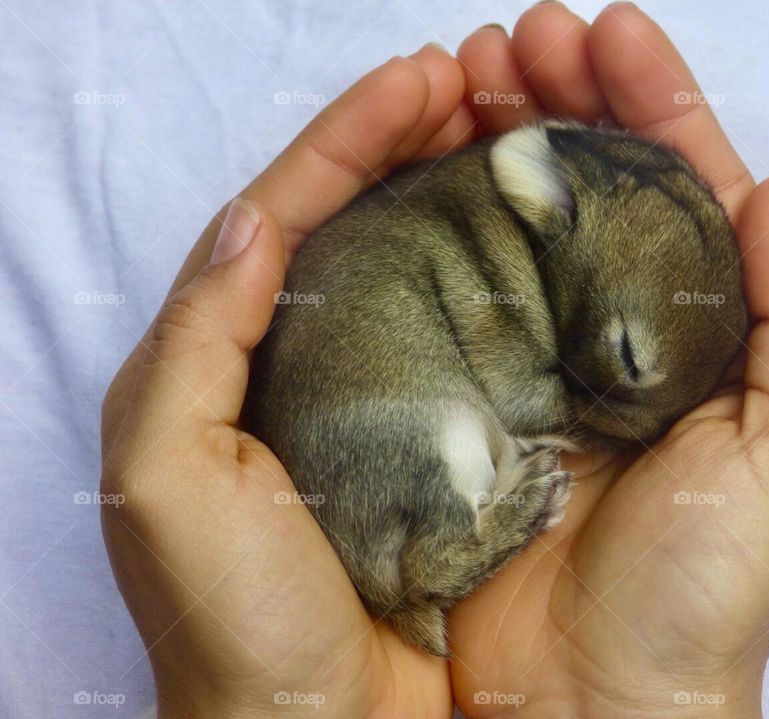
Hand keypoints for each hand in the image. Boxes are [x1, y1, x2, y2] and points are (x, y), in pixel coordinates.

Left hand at [100, 48, 477, 718]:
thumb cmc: (234, 620)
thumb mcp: (168, 474)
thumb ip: (197, 339)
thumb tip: (257, 219)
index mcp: (233, 354)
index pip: (293, 212)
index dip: (351, 136)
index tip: (418, 79)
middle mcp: (307, 360)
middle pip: (359, 219)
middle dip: (411, 139)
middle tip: (477, 81)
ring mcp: (382, 393)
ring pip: (419, 263)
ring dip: (458, 189)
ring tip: (508, 130)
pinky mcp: (443, 434)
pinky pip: (468, 332)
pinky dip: (496, 275)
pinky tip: (534, 241)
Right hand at [449, 4, 768, 717]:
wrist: (599, 696)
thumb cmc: (709, 588)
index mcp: (710, 331)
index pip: (685, 186)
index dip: (652, 100)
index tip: (608, 30)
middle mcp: (624, 331)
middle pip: (597, 185)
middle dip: (565, 98)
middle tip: (518, 35)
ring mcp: (542, 356)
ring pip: (525, 218)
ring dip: (503, 138)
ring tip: (469, 74)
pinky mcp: (477, 390)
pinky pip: (463, 287)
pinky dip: (449, 220)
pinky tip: (430, 166)